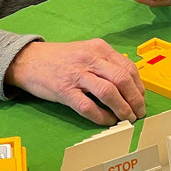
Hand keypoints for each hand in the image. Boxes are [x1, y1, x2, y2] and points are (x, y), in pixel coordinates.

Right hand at [5, 39, 145, 124]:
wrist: (28, 59)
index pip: (128, 68)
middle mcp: (90, 59)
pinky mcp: (64, 90)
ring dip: (122, 109)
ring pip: (108, 93)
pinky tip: (107, 121)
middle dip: (135, 100)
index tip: (142, 99)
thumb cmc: (60, 58)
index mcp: (99, 48)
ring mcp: (77, 74)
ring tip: (127, 119)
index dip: (139, 87)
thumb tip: (129, 84)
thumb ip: (106, 63)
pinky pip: (88, 106)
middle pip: (122, 80)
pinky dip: (101, 117)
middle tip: (139, 113)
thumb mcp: (86, 52)